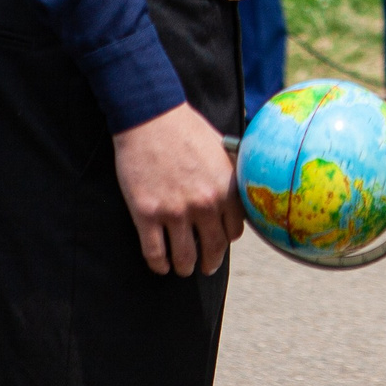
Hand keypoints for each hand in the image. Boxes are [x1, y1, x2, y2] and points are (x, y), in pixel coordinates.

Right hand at [110, 102, 241, 276]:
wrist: (150, 117)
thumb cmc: (186, 127)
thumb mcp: (220, 149)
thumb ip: (230, 174)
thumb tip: (238, 192)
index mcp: (226, 188)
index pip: (235, 230)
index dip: (227, 238)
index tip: (221, 240)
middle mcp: (205, 204)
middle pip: (213, 248)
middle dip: (210, 262)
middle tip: (207, 266)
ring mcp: (175, 212)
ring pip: (184, 257)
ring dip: (185, 267)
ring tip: (183, 268)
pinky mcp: (147, 214)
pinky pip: (154, 253)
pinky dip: (159, 265)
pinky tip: (160, 266)